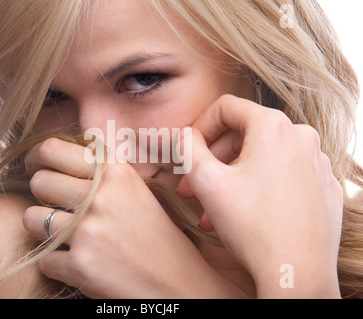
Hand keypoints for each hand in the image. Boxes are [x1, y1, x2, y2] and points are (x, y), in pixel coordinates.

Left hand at [23, 137, 246, 297]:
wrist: (177, 283)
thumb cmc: (157, 236)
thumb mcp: (136, 191)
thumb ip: (103, 173)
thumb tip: (61, 158)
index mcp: (116, 173)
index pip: (53, 149)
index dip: (37, 158)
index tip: (35, 167)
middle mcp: (101, 196)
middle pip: (39, 182)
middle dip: (41, 195)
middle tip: (53, 205)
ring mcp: (89, 231)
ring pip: (31, 218)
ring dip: (42, 229)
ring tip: (63, 236)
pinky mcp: (80, 265)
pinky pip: (43, 259)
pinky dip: (55, 263)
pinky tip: (77, 263)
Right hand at [177, 95, 342, 297]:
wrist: (295, 271)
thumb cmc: (252, 226)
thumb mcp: (206, 181)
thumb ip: (188, 148)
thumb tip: (186, 136)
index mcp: (274, 127)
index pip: (227, 108)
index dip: (200, 126)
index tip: (188, 150)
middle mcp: (302, 138)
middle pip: (244, 135)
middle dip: (212, 160)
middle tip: (192, 186)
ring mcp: (317, 163)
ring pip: (262, 158)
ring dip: (232, 178)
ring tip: (212, 207)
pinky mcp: (323, 187)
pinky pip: (284, 175)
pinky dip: (260, 186)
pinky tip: (243, 211)